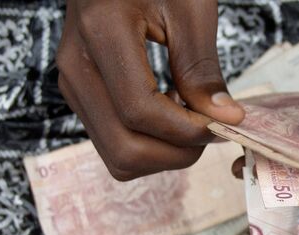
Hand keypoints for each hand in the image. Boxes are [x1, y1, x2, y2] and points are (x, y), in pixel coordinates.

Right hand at [56, 0, 243, 180]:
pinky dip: (149, 143)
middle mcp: (76, 66)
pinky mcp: (82, 94)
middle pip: (124, 148)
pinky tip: (170, 111)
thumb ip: (202, 68)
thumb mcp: (189, 10)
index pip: (140, 111)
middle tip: (209, 128)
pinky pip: (114, 141)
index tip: (223, 123)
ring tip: (188, 117)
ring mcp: (73, 84)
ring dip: (163, 152)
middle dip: (177, 152)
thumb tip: (224, 118)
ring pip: (117, 156)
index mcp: (101, 32)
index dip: (187, 130)